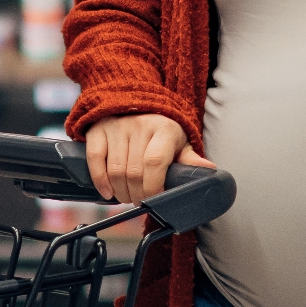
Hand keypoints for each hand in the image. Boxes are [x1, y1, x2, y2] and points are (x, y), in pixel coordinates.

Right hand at [85, 113, 203, 204]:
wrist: (136, 104)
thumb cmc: (161, 131)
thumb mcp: (179, 143)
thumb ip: (190, 159)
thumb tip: (209, 170)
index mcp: (164, 129)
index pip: (155, 162)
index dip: (153, 186)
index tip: (155, 199)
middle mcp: (140, 125)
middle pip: (134, 172)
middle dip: (137, 195)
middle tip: (141, 202)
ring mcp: (117, 127)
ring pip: (116, 171)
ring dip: (121, 192)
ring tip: (128, 197)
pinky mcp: (98, 130)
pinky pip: (95, 160)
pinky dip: (100, 181)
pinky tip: (108, 192)